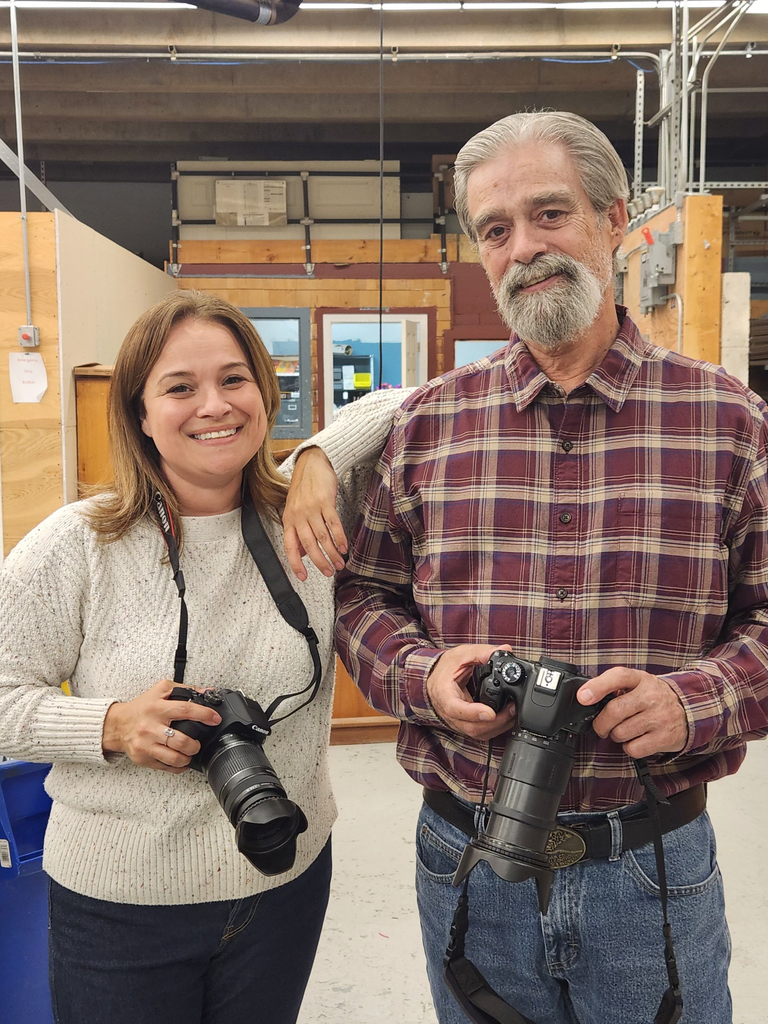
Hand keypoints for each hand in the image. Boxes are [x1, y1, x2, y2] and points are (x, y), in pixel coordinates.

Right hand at [102, 680, 221, 772]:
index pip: (185, 710)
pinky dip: (178, 766)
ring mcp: (146, 745)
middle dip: (195, 744)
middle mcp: (150, 727)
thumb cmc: (141, 708)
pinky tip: (181, 760)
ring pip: (174, 758)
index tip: (214, 719)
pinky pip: (166, 767)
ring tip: (189, 751)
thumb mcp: (160, 691)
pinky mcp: (143, 758)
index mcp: (156, 708)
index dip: (204, 715)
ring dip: (188, 757)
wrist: (117, 725)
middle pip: (181, 740)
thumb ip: (184, 689)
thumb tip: (207, 692)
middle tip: (197, 742)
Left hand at [283, 447, 346, 580]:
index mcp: (289, 519)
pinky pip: (333, 524)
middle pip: (309, 545)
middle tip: (328, 573)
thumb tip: (301, 554)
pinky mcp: (325, 502)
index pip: (290, 546)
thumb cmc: (304, 488)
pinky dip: (339, 538)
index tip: (303, 577)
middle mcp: (298, 515)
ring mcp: (312, 508)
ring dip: (332, 553)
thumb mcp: (295, 510)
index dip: (295, 563)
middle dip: (320, 562)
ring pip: (322, 537)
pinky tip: (344, 547)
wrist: (312, 464)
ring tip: (339, 563)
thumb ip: (297, 531)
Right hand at [427, 644, 516, 739]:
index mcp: (444, 694)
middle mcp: (449, 713)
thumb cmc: (445, 668)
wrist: (436, 679)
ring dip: (498, 726)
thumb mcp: (461, 655)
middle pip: (471, 727)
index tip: (490, 713)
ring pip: (478, 733)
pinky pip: (481, 733)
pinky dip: (496, 728)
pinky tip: (507, 717)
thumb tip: (505, 649)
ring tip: (513, 711)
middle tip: (512, 708)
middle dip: (495, 721)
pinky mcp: (466, 725)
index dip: (473, 713)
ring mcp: (458, 722)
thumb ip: (482, 652)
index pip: (455, 709)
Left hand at [577, 667, 687, 758]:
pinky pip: (633, 748)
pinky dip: (629, 747)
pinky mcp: (665, 737)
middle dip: (601, 723)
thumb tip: (586, 697)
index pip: (618, 677)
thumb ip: (614, 687)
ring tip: (625, 730)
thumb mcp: (637, 683)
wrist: (689, 710)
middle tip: (602, 726)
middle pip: (614, 711)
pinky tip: (636, 739)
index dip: (597, 687)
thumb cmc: (653, 697)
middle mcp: (651, 696)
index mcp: (640, 679)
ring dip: (616, 735)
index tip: (583, 698)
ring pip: (620, 733)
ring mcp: (660, 717)